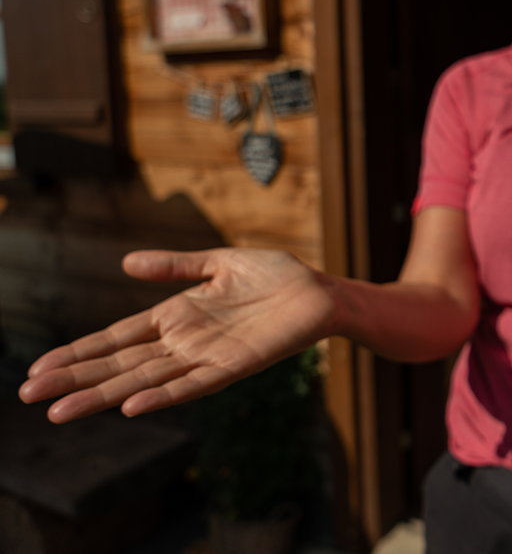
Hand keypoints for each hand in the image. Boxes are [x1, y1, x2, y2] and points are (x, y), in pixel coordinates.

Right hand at [18, 248, 333, 422]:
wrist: (318, 290)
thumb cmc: (273, 276)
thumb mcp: (217, 263)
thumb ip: (175, 266)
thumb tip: (125, 263)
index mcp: (176, 316)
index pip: (116, 338)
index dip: (78, 352)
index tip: (38, 368)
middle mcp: (185, 341)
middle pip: (120, 364)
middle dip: (76, 380)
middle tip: (30, 396)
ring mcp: (208, 356)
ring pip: (146, 380)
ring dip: (106, 395)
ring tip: (63, 411)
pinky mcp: (236, 365)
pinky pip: (195, 385)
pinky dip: (164, 395)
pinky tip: (132, 405)